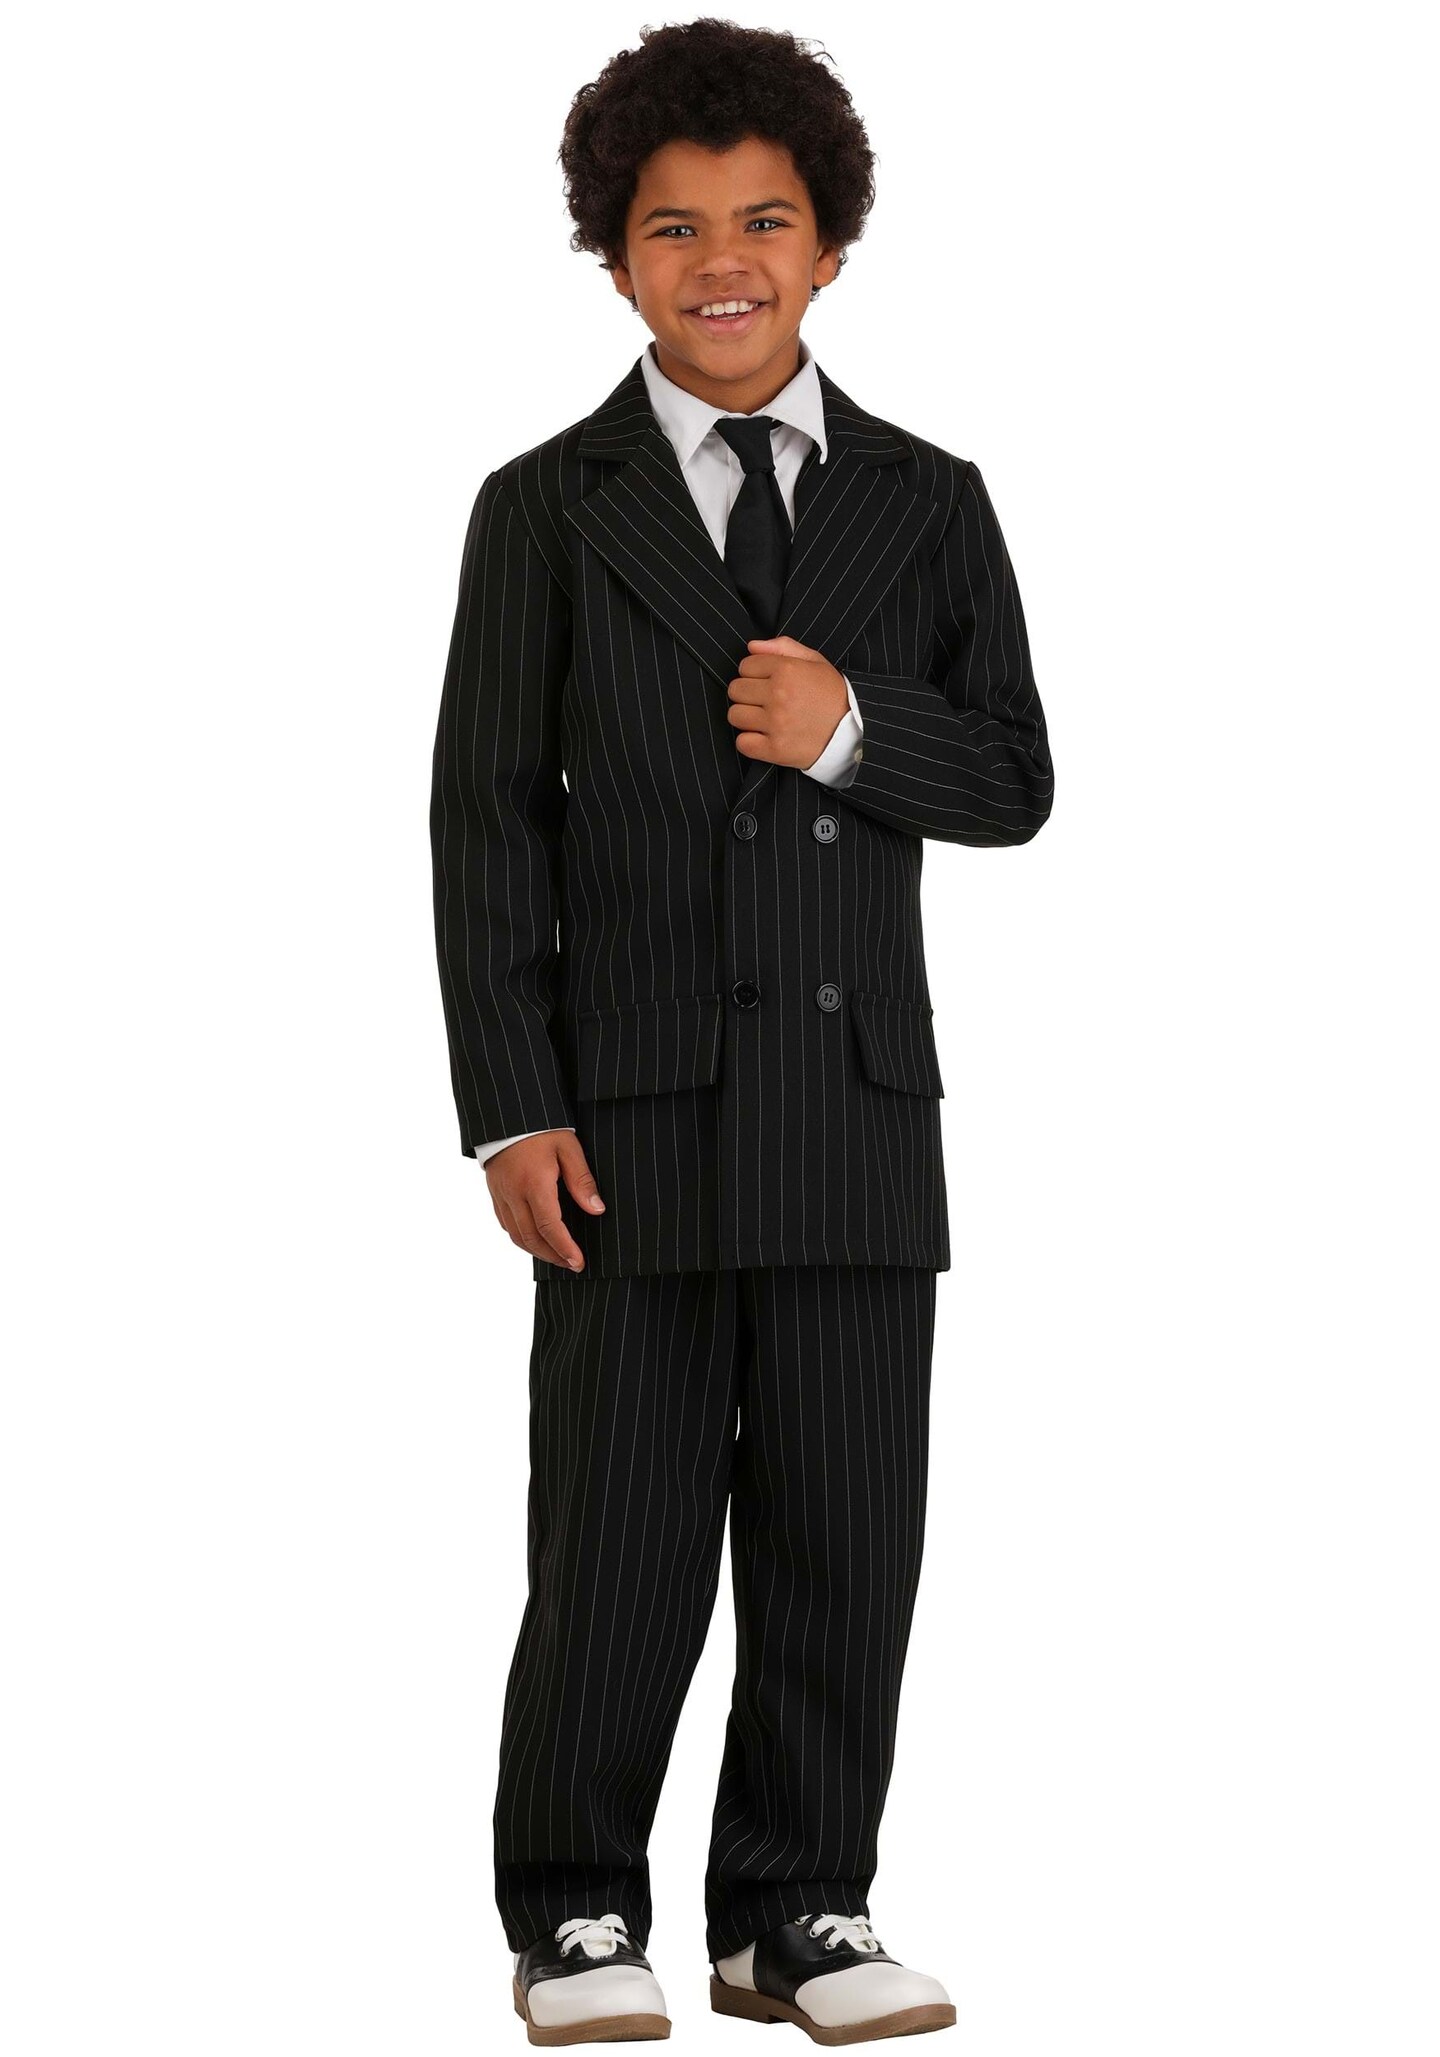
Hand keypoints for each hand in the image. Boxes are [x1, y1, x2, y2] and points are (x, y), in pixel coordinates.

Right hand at [484, 1130, 603, 1270]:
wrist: (508, 1115)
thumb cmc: (542, 1127)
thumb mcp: (568, 1147)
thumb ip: (581, 1180)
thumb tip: (596, 1210)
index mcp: (534, 1184)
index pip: (549, 1227)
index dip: (564, 1249)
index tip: (578, 1262)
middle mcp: (513, 1194)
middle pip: (531, 1238)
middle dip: (553, 1256)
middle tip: (572, 1264)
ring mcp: (501, 1195)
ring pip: (515, 1235)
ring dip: (537, 1251)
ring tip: (557, 1257)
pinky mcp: (495, 1192)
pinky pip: (506, 1224)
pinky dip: (521, 1238)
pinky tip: (536, 1239)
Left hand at [727, 635, 848, 767]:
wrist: (852, 732)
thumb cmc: (832, 694)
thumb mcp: (815, 662)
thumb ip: (783, 647)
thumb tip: (751, 646)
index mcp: (786, 670)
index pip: (745, 666)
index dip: (755, 673)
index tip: (767, 682)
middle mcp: (779, 695)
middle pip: (736, 690)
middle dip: (748, 694)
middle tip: (765, 701)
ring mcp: (776, 723)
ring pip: (735, 715)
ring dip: (746, 717)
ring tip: (765, 719)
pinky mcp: (775, 749)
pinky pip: (742, 743)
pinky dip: (749, 742)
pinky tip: (764, 737)